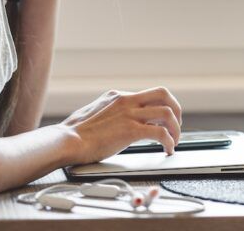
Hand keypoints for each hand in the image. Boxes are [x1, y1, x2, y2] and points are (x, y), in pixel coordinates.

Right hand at [59, 86, 183, 163]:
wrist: (66, 141)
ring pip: (167, 112)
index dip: (160, 108)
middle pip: (163, 94)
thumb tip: (117, 121)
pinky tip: (167, 150)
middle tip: (176, 125)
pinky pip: (160, 133)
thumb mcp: (95, 113)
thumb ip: (110, 113)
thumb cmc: (75, 133)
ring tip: (174, 141)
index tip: (163, 121)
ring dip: (176, 128)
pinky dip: (169, 141)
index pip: (148, 95)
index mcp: (117, 96)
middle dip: (176, 109)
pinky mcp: (130, 130)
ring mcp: (129, 114)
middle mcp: (126, 100)